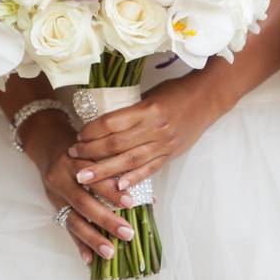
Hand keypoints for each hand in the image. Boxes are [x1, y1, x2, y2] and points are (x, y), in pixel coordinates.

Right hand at [20, 110, 138, 264]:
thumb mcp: (94, 149)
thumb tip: (148, 196)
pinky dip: (78, 243)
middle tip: (127, 234)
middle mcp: (62, 177)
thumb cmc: (80, 145)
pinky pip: (65, 226)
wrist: (46, 141)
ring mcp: (55, 193)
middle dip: (106, 220)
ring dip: (92, 238)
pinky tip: (88, 259)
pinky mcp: (52, 205)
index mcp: (75, 160)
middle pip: (84, 202)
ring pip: (73, 218)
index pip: (95, 177)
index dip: (111, 190)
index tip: (131, 203)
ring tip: (110, 253)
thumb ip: (115, 168)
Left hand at [67, 75, 225, 190]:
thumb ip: (130, 111)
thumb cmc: (175, 92)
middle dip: (91, 152)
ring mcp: (163, 144)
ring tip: (85, 177)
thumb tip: (103, 124)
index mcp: (147, 109)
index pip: (112, 123)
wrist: (207, 99)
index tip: (78, 136)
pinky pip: (149, 169)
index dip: (92, 131)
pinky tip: (117, 186)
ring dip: (104, 170)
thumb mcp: (150, 95)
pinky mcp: (170, 155)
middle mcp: (154, 128)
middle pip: (116, 144)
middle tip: (72, 157)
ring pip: (129, 160)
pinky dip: (133, 179)